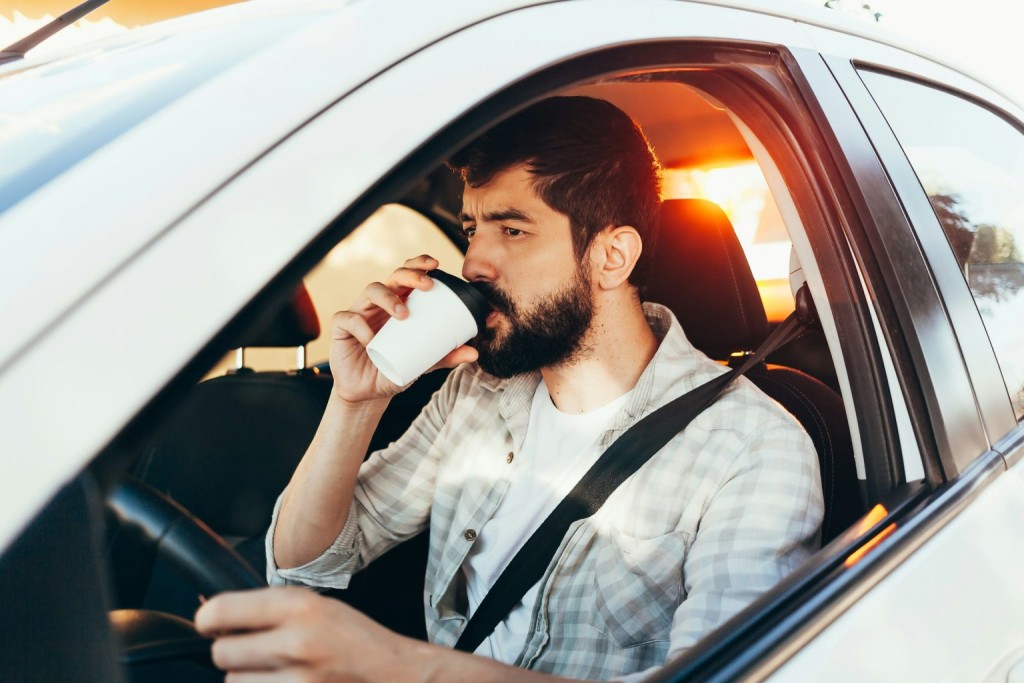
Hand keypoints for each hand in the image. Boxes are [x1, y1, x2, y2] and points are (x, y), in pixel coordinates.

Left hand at [195, 587, 579, 682]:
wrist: (394, 674)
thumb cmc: (356, 638)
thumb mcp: (318, 605)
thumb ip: (268, 608)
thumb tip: (212, 612)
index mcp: (300, 606)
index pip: (221, 612)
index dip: (208, 619)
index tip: (209, 622)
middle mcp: (296, 642)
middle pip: (222, 653)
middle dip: (232, 653)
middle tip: (256, 650)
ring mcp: (298, 681)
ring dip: (247, 679)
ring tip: (277, 672)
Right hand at [329, 254, 477, 402]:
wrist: (368, 393)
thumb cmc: (394, 369)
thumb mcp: (423, 364)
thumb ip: (445, 356)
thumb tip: (474, 352)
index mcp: (399, 303)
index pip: (409, 275)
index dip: (419, 264)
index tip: (436, 265)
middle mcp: (380, 303)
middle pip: (393, 276)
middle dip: (410, 274)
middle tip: (427, 285)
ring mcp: (360, 313)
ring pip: (371, 290)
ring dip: (389, 298)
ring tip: (404, 314)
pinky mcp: (342, 328)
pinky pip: (348, 319)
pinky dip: (360, 326)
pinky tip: (371, 340)